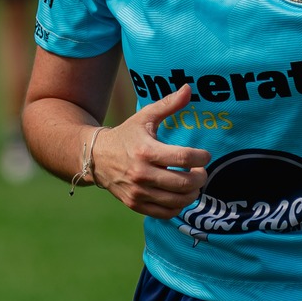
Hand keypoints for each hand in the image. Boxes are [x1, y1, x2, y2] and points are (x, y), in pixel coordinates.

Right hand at [92, 84, 210, 218]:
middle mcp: (141, 174)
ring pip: (178, 201)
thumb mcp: (145, 117)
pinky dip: (179, 206)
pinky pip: (166, 212)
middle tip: (202, 171)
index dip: (201, 158)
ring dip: (193, 193)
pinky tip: (180, 195)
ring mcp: (138, 192)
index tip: (205, 155)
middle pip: (184, 183)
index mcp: (145, 151)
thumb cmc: (126, 135)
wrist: (96, 157)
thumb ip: (168, 104)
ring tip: (193, 183)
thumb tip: (188, 88)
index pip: (183, 158)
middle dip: (201, 177)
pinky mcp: (136, 204)